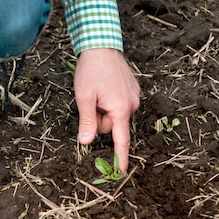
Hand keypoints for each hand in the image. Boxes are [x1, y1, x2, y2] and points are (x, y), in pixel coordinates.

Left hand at [74, 48, 139, 172]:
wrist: (102, 45)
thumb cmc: (91, 70)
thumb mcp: (84, 98)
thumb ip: (87, 122)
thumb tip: (87, 143)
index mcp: (121, 109)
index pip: (121, 140)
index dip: (120, 158)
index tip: (121, 173)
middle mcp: (132, 105)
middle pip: (110, 127)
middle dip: (98, 119)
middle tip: (90, 100)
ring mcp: (134, 97)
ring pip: (112, 116)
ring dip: (102, 109)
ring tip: (97, 91)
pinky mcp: (132, 91)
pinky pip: (117, 106)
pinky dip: (108, 102)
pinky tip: (104, 87)